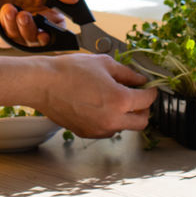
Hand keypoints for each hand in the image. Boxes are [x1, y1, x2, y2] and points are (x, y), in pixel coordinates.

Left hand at [0, 0, 77, 47]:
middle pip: (43, 40)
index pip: (58, 29)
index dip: (59, 32)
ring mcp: (17, 31)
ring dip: (20, 26)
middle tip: (26, 15)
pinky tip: (3, 10)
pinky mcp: (1, 35)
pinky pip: (8, 40)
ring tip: (11, 8)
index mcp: (46, 11)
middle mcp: (33, 23)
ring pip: (26, 42)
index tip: (53, 25)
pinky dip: (6, 26)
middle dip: (36, 31)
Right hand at [33, 53, 156, 137]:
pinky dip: (109, 120)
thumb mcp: (104, 63)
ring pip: (124, 127)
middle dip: (143, 109)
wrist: (43, 83)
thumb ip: (127, 73)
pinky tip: (100, 105)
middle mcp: (112, 120)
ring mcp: (99, 129)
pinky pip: (107, 129)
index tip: (150, 88)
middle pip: (141, 122)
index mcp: (120, 100)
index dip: (151, 92)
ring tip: (115, 99)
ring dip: (125, 115)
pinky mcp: (87, 133)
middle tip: (138, 97)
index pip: (147, 100)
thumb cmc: (69, 71)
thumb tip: (139, 80)